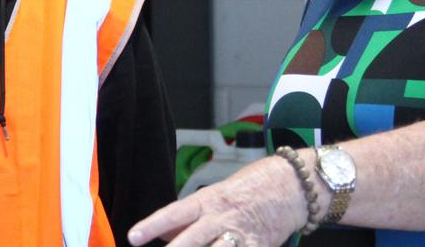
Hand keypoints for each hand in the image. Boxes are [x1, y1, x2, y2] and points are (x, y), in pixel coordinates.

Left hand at [128, 155, 307, 246]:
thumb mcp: (214, 197)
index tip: (133, 237)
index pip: (174, 213)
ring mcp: (242, 235)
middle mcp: (222, 217)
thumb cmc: (248, 190)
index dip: (152, 225)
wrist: (291, 186)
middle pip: (193, 239)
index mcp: (207, 202)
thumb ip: (188, 218)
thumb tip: (161, 234)